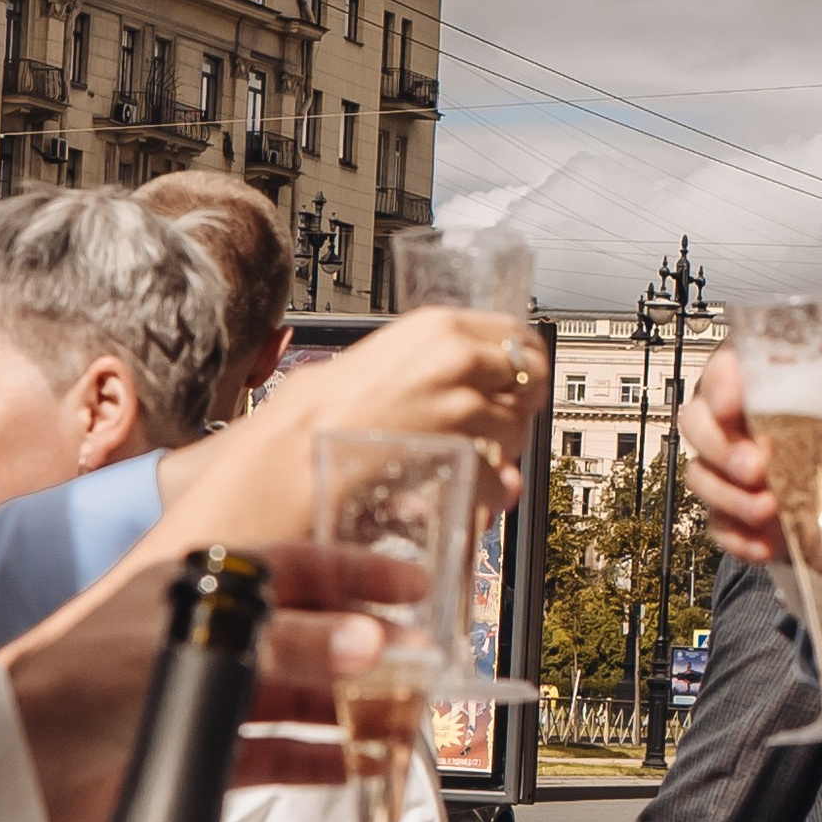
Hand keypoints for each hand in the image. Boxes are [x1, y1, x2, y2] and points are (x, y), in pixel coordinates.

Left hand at [0, 543, 424, 821]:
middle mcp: (206, 634)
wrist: (11, 764)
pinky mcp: (193, 751)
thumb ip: (289, 647)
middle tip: (424, 667)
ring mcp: (201, 693)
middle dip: (368, 651)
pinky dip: (314, 759)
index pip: (300, 567)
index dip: (360, 574)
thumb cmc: (79, 681)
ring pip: (294, 696)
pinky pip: (271, 751)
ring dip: (348, 709)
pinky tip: (352, 765)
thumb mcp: (196, 649)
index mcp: (202, 585)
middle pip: (306, 635)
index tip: (414, 585)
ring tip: (400, 722)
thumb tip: (370, 641)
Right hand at [153, 308, 544, 550]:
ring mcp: (463, 407)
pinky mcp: (462, 453)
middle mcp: (458, 358)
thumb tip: (471, 390)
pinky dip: (482, 494)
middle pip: (530, 381)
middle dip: (517, 407)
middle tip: (495, 427)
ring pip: (515, 431)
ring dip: (498, 452)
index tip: (517, 382)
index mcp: (437, 327)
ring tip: (461, 464)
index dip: (522, 364)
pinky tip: (454, 494)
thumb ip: (427, 368)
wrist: (291, 456)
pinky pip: (496, 478)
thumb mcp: (374, 364)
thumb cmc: (316, 414)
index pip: (517, 334)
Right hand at [681, 347, 821, 563]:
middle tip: (757, 467)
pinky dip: (737, 538)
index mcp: (771, 386)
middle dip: (721, 448)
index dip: (721, 384)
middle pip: (698, 422)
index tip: (732, 405)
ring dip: (728, 495)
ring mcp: (734, 469)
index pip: (727, 369)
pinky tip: (765, 546)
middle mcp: (742, 422)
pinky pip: (718, 525)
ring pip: (701, 474)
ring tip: (769, 509)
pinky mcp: (737, 512)